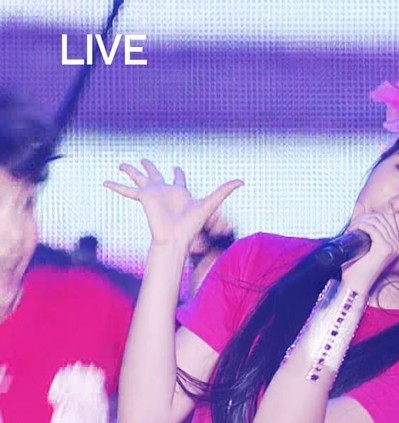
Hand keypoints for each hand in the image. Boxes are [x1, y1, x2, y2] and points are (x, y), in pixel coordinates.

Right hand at [104, 160, 242, 249]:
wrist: (175, 238)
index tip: (176, 167)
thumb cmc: (192, 224)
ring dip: (131, 170)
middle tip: (143, 159)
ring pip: (139, 178)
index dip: (178, 172)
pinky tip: (104, 182)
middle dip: (150, 166)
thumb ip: (224, 191)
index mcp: (179, 191)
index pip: (178, 178)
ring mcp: (152, 194)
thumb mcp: (210, 203)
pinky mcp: (143, 199)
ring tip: (121, 164)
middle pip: (155, 174)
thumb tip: (242, 181)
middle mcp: (164, 191)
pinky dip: (116, 186)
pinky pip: (127, 191)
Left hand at [339, 211, 398, 287]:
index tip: (358, 221)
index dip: (371, 216)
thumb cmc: (357, 269)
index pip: (387, 219)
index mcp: (395, 245)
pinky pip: (372, 228)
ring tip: (351, 228)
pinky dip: (360, 225)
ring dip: (360, 221)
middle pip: (382, 218)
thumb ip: (366, 229)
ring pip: (376, 221)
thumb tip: (361, 210)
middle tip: (352, 225)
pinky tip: (352, 230)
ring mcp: (393, 247)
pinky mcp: (385, 249)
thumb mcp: (364, 245)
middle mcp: (397, 245)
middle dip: (365, 217)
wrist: (354, 285)